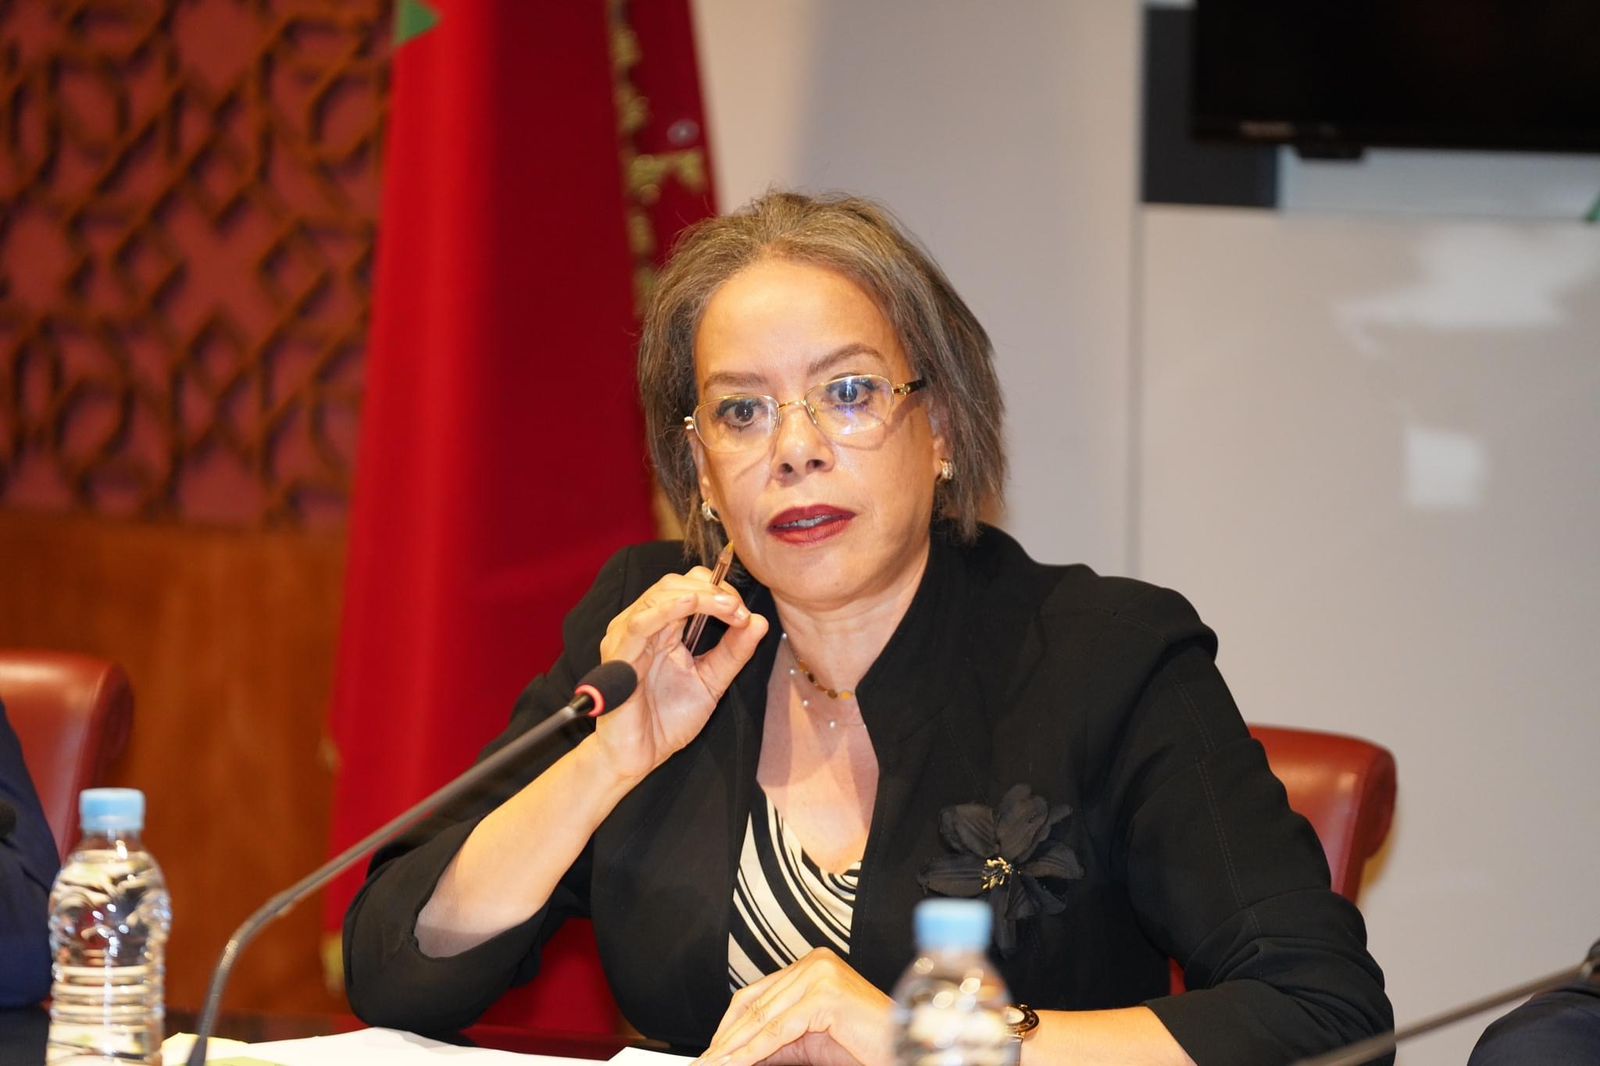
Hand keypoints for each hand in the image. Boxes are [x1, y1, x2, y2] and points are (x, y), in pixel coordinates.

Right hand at [591, 565, 767, 782]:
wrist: (638, 756)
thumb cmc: (666, 720)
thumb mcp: (711, 682)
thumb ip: (733, 653)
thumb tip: (759, 621)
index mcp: (664, 629)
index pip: (689, 589)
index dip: (719, 591)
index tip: (745, 612)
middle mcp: (643, 626)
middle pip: (674, 584)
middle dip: (713, 590)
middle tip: (739, 609)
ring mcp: (627, 637)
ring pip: (659, 595)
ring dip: (699, 596)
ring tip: (728, 606)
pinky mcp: (619, 654)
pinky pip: (641, 622)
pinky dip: (667, 609)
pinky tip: (690, 603)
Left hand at [696, 948, 893, 1065]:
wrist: (903, 1047)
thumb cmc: (866, 1045)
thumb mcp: (809, 1041)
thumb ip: (776, 1041)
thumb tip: (738, 1053)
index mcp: (812, 966)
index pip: (756, 993)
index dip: (730, 1025)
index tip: (713, 1051)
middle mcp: (814, 963)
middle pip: (755, 1004)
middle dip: (727, 1039)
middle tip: (706, 1062)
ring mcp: (820, 975)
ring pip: (763, 1017)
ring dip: (735, 1047)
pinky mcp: (826, 995)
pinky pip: (779, 1029)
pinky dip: (755, 1051)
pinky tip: (738, 1064)